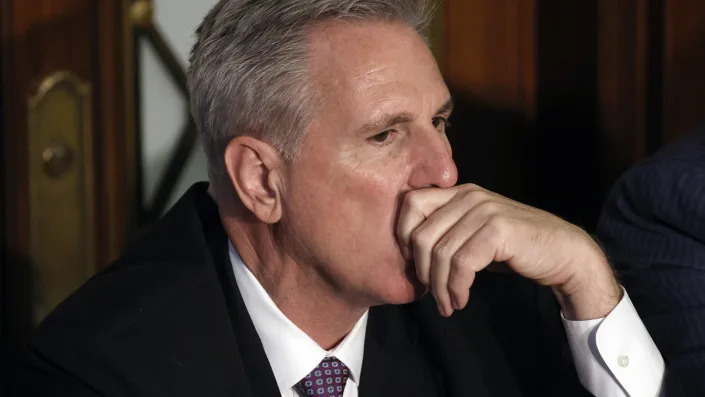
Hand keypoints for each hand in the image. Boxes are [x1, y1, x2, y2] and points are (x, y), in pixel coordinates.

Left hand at [397, 184, 621, 319]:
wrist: (564, 254)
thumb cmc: (516, 249)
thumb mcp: (474, 235)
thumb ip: (447, 234)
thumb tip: (411, 255)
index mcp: (459, 193)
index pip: (410, 204)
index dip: (402, 238)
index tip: (415, 267)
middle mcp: (468, 195)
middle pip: (420, 234)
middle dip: (421, 271)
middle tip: (432, 294)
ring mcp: (483, 210)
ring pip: (440, 253)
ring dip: (440, 287)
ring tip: (448, 304)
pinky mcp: (497, 229)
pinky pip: (461, 264)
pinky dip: (456, 287)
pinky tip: (461, 299)